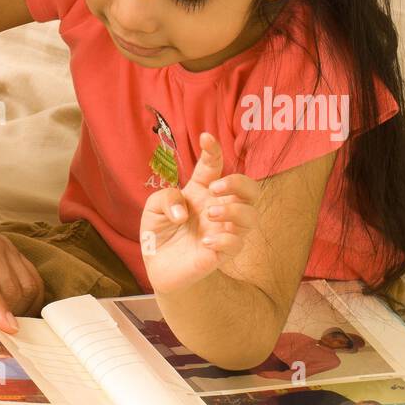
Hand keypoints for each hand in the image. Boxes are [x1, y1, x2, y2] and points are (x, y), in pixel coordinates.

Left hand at [0, 204, 44, 331]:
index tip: (8, 328)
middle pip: (9, 285)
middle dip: (7, 315)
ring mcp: (1, 243)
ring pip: (26, 283)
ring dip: (21, 309)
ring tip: (3, 329)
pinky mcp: (10, 249)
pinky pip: (31, 277)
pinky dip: (30, 298)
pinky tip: (16, 312)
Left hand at [140, 132, 259, 294]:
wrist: (157, 266)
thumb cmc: (160, 231)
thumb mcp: (153, 207)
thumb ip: (166, 199)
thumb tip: (183, 213)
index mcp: (202, 189)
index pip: (214, 165)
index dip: (213, 149)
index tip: (205, 138)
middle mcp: (218, 206)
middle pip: (249, 188)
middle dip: (238, 182)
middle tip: (215, 187)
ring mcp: (224, 230)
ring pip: (251, 216)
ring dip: (234, 210)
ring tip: (210, 213)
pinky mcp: (222, 253)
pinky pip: (236, 244)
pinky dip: (224, 240)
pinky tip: (205, 242)